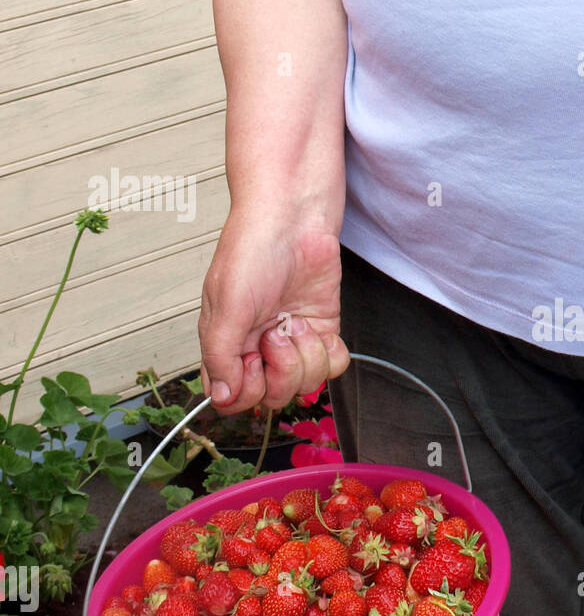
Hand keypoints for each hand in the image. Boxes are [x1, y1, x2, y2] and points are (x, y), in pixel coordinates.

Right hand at [198, 210, 349, 414]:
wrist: (295, 218)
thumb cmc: (252, 250)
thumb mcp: (226, 305)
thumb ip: (221, 354)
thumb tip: (221, 396)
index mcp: (226, 343)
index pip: (234, 397)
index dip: (248, 391)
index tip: (252, 362)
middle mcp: (258, 346)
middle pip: (274, 396)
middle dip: (282, 370)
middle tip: (276, 334)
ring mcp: (292, 340)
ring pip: (306, 383)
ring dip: (307, 356)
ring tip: (295, 321)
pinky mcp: (321, 329)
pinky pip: (332, 366)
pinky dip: (330, 353)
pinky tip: (319, 329)